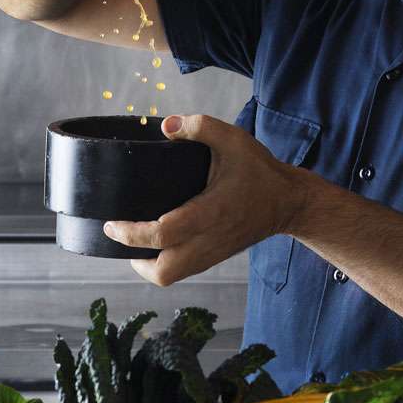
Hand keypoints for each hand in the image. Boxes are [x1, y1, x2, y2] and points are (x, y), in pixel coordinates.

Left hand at [103, 114, 306, 287]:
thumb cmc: (261, 171)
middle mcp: (209, 240)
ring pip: (172, 277)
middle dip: (135, 259)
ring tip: (135, 243)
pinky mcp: (216, 256)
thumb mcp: (235, 139)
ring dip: (149, 265)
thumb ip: (201, 127)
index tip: (112, 224)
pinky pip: (183, 271)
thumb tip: (166, 125)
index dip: (132, 234)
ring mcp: (213, 252)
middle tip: (121, 236)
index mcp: (210, 213)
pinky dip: (165, 263)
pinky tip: (158, 245)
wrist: (290, 202)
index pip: (162, 235)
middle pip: (164, 271)